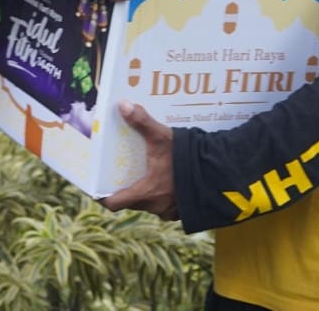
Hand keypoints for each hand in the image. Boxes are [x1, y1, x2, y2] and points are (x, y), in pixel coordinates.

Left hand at [101, 101, 178, 219]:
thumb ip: (142, 122)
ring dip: (147, 192)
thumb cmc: (189, 158)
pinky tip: (169, 180)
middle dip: (126, 189)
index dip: (103, 195)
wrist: (221, 173)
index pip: (114, 203)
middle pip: (132, 202)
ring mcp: (172, 211)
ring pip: (150, 204)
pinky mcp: (185, 210)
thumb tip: (123, 106)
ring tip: (146, 174)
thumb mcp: (163, 138)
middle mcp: (156, 207)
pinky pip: (168, 205)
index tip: (97, 187)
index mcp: (145, 193)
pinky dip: (164, 195)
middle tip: (122, 174)